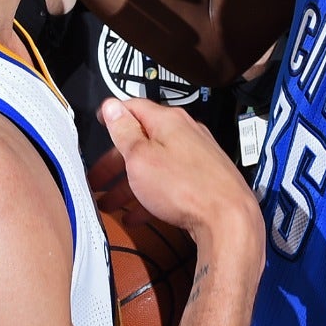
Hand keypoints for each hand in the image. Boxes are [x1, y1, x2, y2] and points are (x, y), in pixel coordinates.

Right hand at [92, 97, 259, 242]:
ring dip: (129, 184)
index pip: (134, 108)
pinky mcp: (203, 180)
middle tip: (96, 179)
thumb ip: (124, 131)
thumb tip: (112, 106)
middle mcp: (185, 134)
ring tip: (110, 204)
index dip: (114, 115)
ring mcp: (196, 158)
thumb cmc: (186, 188)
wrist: (229, 219)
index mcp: (169, 121)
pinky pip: (169, 184)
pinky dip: (150, 196)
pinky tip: (137, 216)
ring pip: (154, 166)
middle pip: (141, 142)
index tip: (101, 121)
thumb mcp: (141, 157)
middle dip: (115, 162)